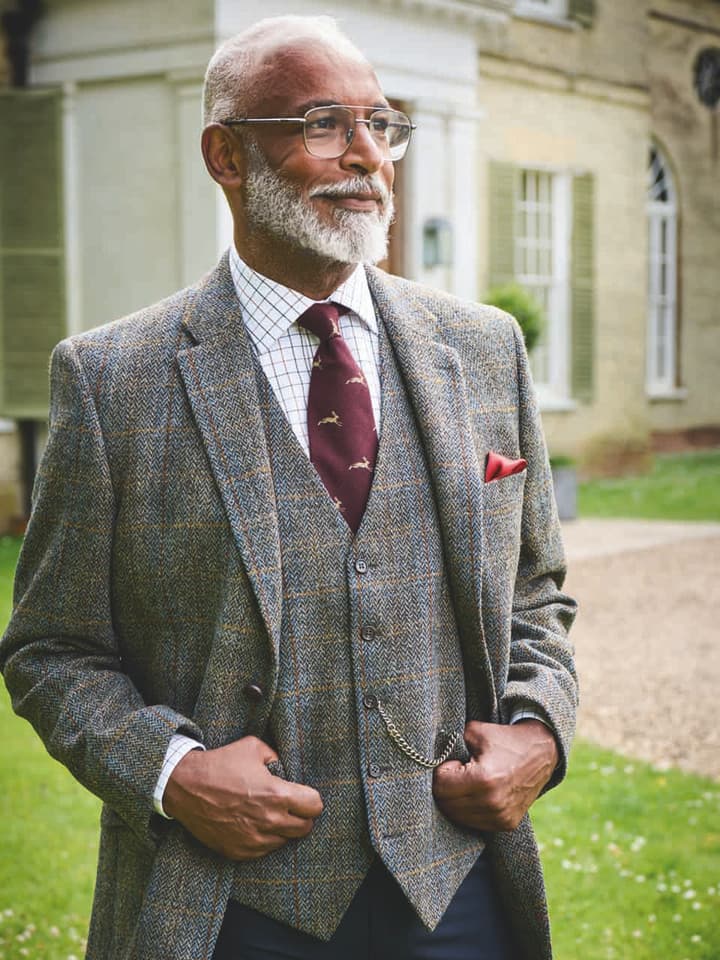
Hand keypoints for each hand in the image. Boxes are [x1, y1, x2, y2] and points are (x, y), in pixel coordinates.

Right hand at [163, 736, 323, 859]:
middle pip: (305, 828)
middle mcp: (269, 821)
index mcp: (277, 795)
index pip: (315, 806)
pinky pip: (264, 851)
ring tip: (267, 813)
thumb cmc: (221, 764)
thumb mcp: (254, 747)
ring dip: (282, 829)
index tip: (303, 795)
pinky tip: (252, 823)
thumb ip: (277, 757)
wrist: (186, 787)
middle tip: (289, 806)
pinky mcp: (240, 852)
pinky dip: (263, 839)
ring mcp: (254, 840)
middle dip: (301, 815)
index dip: (312, 799)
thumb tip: (286, 769)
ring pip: (285, 841)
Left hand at [432, 720, 557, 831]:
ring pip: (458, 817)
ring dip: (455, 801)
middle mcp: (492, 803)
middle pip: (447, 805)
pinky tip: (475, 794)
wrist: (542, 754)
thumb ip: (452, 742)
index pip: (441, 786)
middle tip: (455, 773)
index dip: (440, 772)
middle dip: (445, 788)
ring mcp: (500, 817)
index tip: (451, 762)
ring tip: (465, 783)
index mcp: (484, 779)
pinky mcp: (506, 825)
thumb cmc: (505, 740)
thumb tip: (430, 752)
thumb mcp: (476, 732)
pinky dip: (469, 810)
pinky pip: (474, 823)